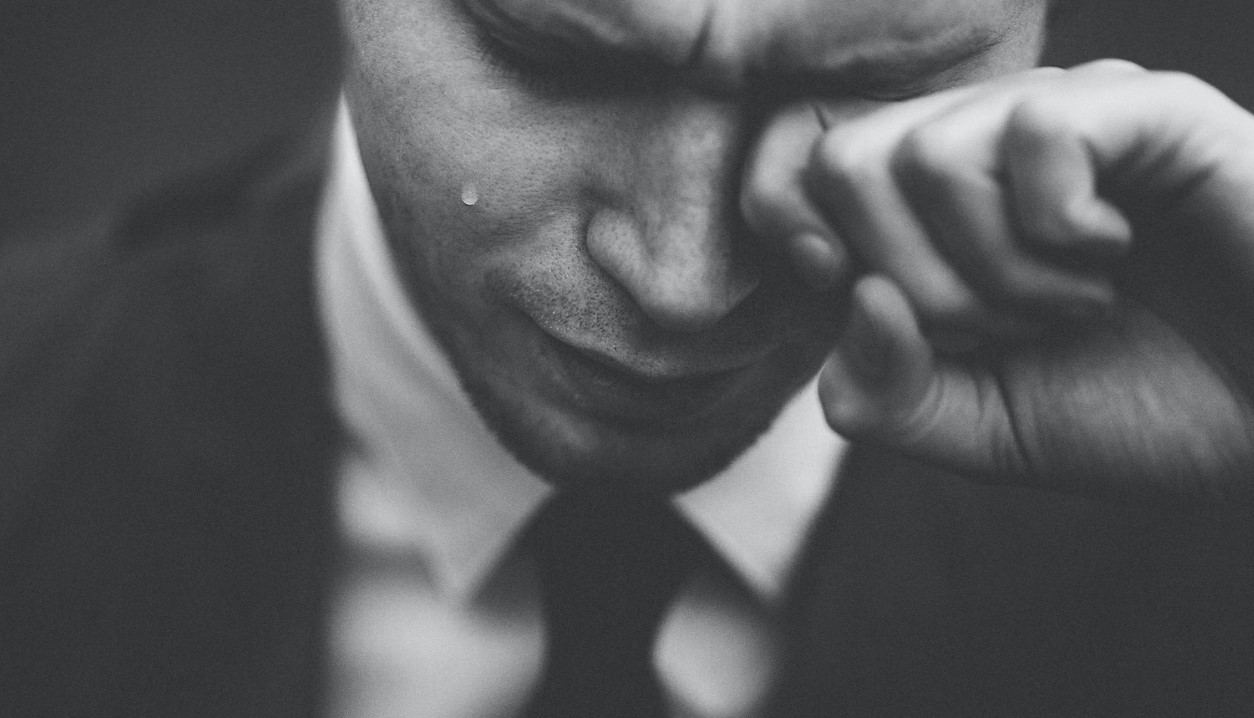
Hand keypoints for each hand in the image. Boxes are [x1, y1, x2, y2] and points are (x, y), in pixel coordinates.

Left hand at [741, 61, 1253, 499]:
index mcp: (931, 210)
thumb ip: (885, 393)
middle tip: (1006, 328)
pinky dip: (1058, 230)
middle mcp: (984, 147)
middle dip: (912, 282)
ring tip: (1075, 303)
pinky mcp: (1144, 109)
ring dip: (994, 272)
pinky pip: (1033, 132)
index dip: (796, 235)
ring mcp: (1061, 118)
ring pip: (924, 155)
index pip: (796, 168)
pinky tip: (1113, 254)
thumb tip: (851, 293)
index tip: (862, 302)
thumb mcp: (980, 429)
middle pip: (845, 162)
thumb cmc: (1139, 409)